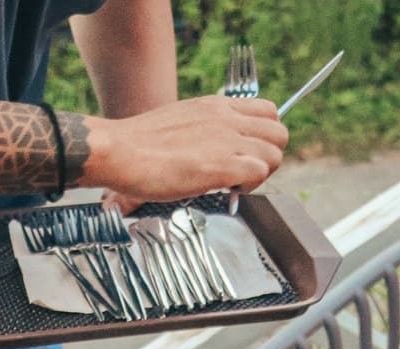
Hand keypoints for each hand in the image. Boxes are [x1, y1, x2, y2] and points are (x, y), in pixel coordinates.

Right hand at [94, 95, 286, 203]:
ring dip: (260, 174)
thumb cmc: (140, 144)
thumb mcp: (180, 122)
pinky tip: (227, 191)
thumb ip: (202, 131)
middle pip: (279, 134)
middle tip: (245, 175)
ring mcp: (225, 141)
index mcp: (217, 106)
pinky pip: (259, 172)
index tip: (247, 154)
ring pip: (274, 154)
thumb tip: (205, 150)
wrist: (120, 150)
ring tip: (234, 185)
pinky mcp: (219, 167)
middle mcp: (227, 119)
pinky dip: (249, 187)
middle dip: (269, 158)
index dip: (264, 137)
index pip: (269, 111)